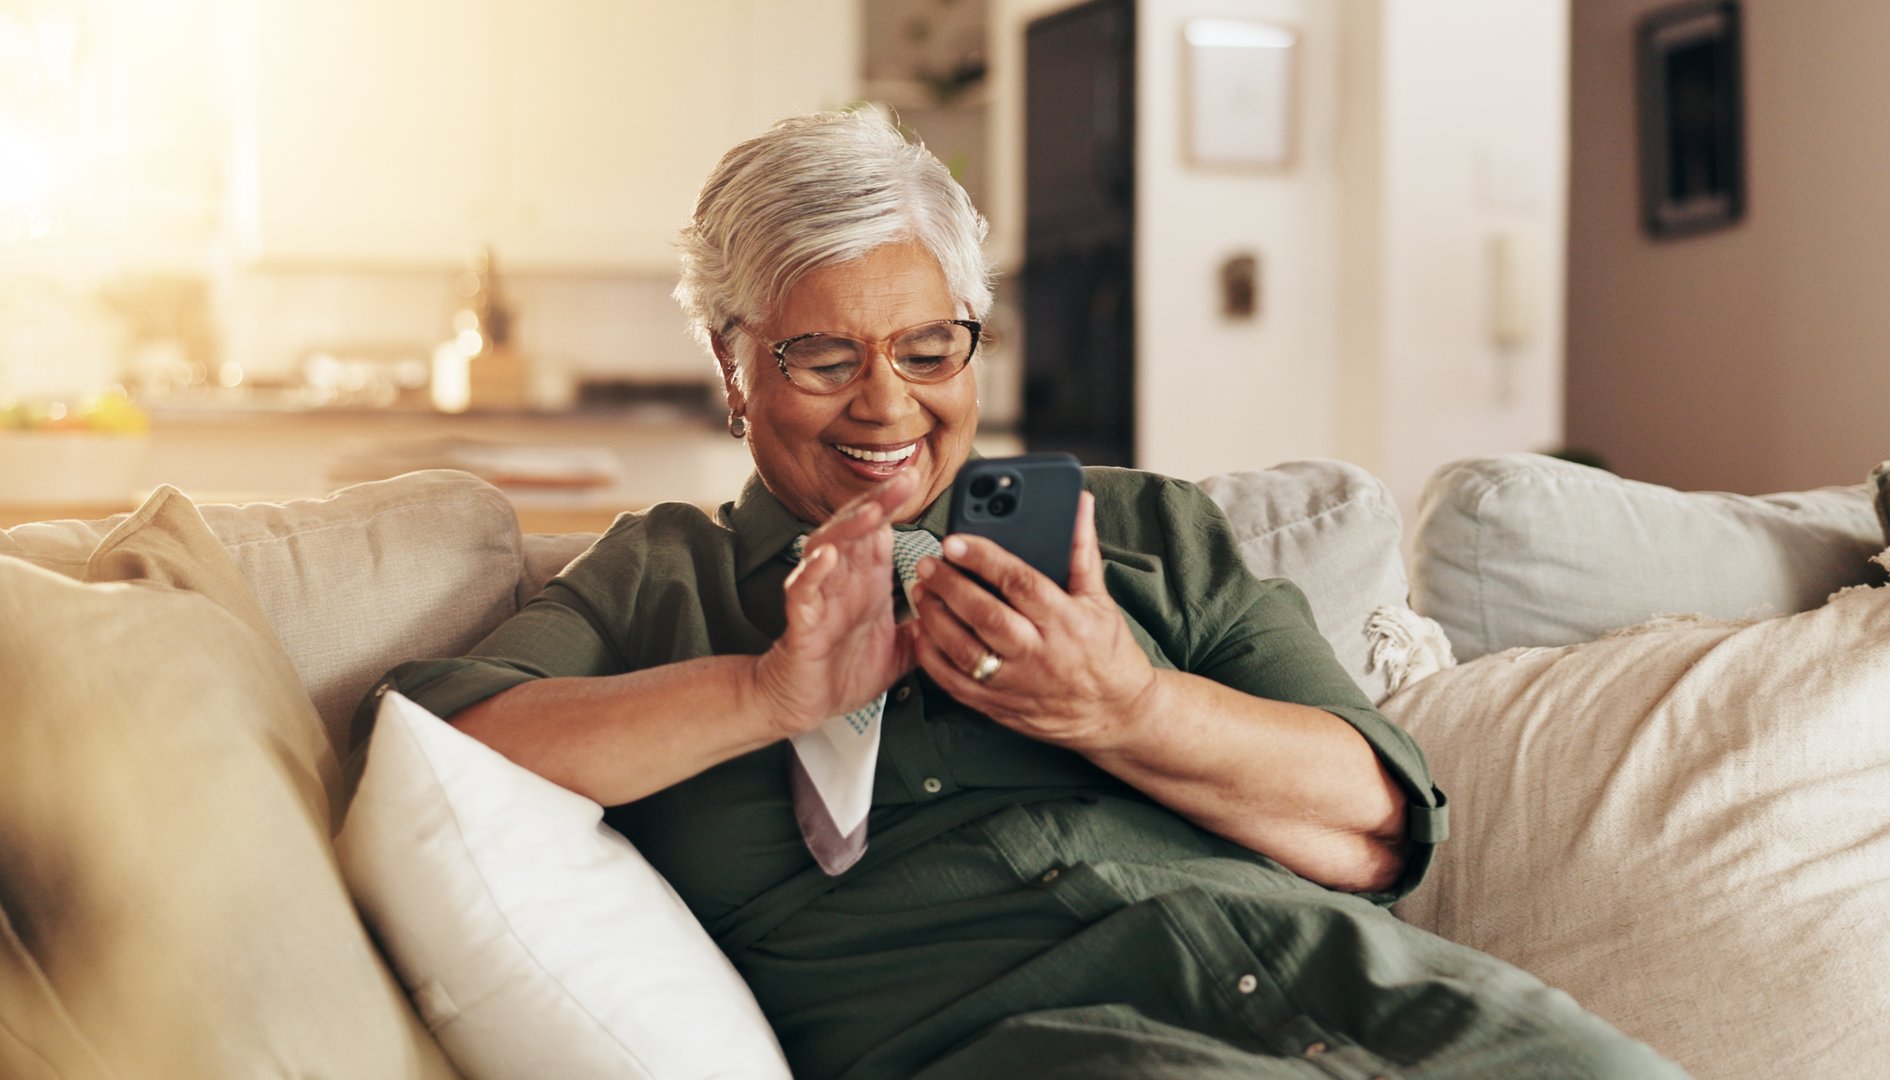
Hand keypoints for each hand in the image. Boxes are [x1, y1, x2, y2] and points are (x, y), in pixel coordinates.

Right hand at [752, 469, 919, 737]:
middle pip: (857, 526)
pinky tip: (826, 557)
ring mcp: (820, 595)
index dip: (895, 504)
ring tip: (871, 513)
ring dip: (849, 528)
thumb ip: (929, 628)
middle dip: (879, 502)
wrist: (807, 703)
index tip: (916, 480)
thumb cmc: (846, 670)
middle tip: (903, 481)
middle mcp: (843, 579)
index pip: (881, 530)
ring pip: (827, 546)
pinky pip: (802, 588)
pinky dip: (812, 571)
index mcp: (867, 580)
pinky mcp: (802, 619)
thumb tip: (961, 614)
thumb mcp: (903, 649)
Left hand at [909, 491, 1156, 751]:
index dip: (984, 559)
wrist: (1113, 714)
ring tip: (921, 591)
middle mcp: (1038, 654)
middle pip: (985, 615)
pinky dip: (932, 657)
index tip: (955, 541)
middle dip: (949, 585)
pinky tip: (923, 631)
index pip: (1019, 583)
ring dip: (935, 617)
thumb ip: (1081, 550)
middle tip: (928, 563)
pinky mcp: (998, 705)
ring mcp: (1016, 683)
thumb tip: (1078, 503)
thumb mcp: (1100, 599)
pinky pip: (955, 683)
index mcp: (1065, 621)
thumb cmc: (1106, 652)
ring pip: (964, 650)